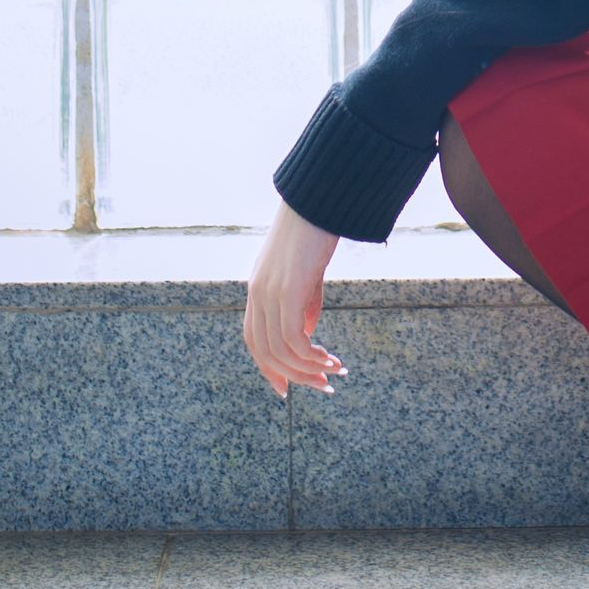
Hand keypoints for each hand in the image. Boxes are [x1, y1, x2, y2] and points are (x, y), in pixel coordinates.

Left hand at [245, 198, 345, 399]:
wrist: (318, 199)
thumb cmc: (315, 230)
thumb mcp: (306, 272)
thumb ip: (303, 302)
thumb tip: (307, 333)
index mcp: (258, 290)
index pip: (254, 340)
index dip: (268, 368)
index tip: (287, 388)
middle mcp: (258, 295)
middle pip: (265, 352)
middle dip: (294, 376)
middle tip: (322, 385)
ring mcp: (270, 293)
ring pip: (280, 350)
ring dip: (308, 368)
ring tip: (334, 372)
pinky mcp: (288, 290)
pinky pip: (294, 338)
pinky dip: (312, 355)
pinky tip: (331, 357)